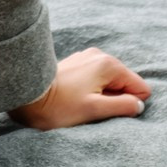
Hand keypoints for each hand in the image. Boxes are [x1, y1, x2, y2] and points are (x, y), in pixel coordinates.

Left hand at [6, 47, 149, 129]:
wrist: (28, 95)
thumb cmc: (60, 105)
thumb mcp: (95, 110)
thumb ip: (122, 107)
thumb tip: (139, 105)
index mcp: (108, 64)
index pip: (139, 87)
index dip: (130, 104)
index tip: (109, 111)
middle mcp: (99, 55)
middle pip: (124, 83)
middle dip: (116, 99)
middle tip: (94, 109)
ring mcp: (86, 58)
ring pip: (109, 82)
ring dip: (102, 96)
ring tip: (83, 104)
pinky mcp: (76, 64)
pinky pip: (96, 80)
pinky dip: (92, 91)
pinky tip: (76, 98)